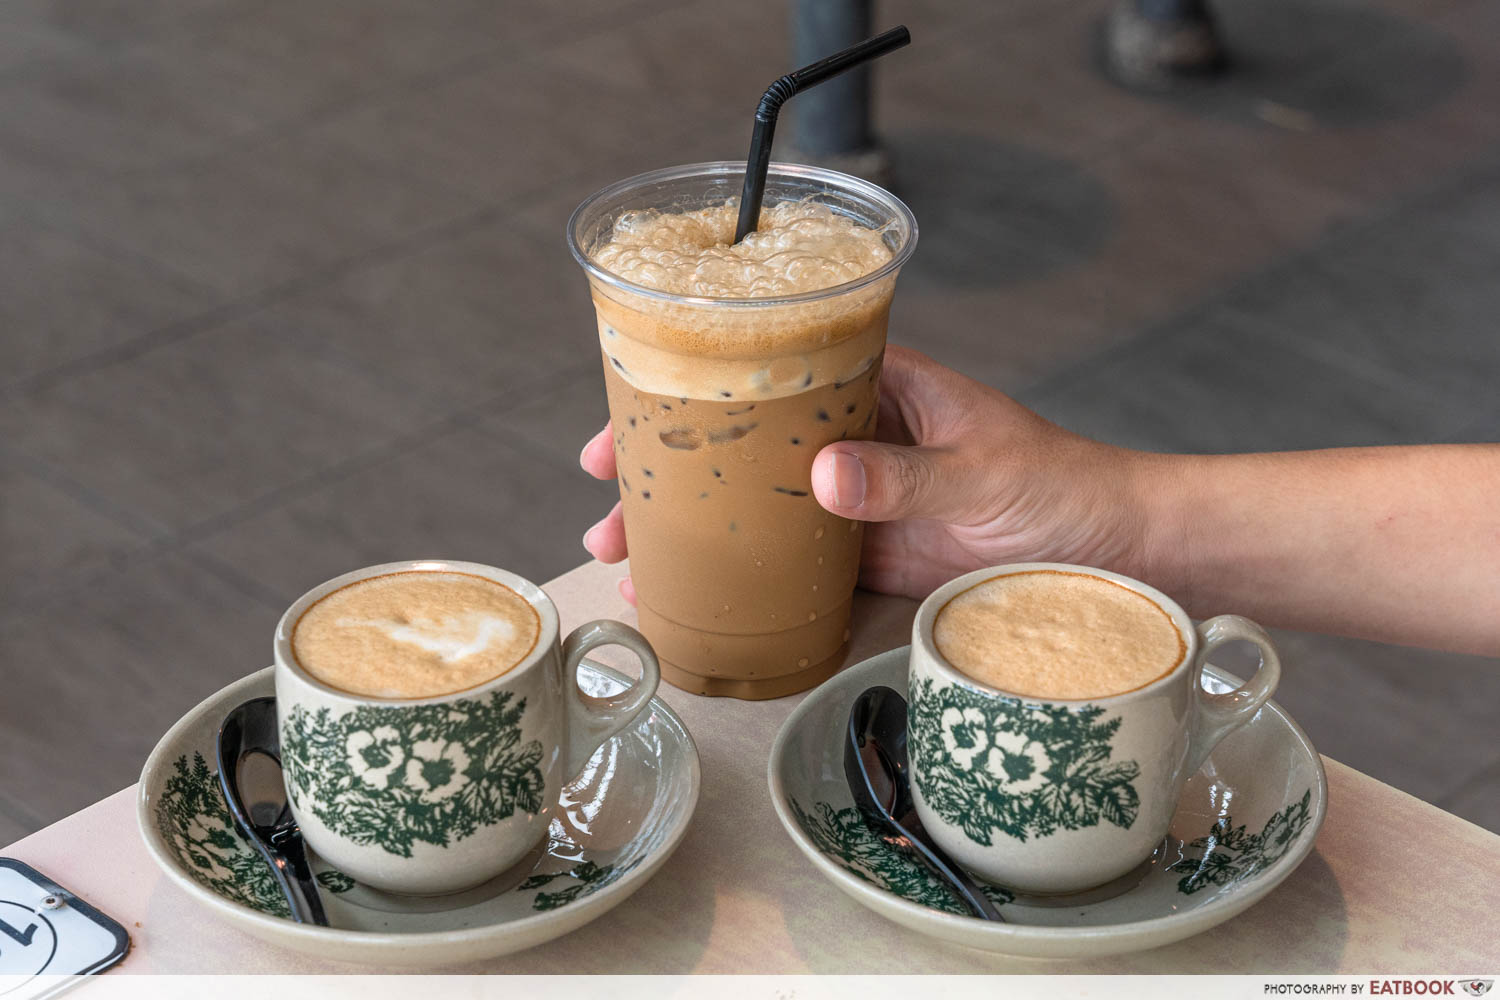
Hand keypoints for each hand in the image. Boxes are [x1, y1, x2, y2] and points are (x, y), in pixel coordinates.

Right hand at [579, 346, 1149, 602]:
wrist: (1116, 551)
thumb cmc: (1062, 485)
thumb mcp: (983, 473)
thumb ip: (904, 477)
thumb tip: (820, 478)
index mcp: (876, 387)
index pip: (768, 374)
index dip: (692, 392)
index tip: (630, 417)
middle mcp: (851, 437)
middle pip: (742, 446)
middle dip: (670, 475)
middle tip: (605, 509)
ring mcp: (854, 501)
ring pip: (755, 510)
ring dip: (695, 534)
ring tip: (629, 566)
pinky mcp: (867, 558)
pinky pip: (794, 569)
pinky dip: (746, 585)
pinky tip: (698, 606)